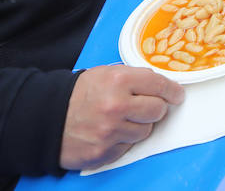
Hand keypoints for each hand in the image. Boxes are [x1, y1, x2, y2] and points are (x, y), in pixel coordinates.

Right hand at [60, 65, 183, 170]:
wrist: (48, 119)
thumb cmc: (80, 94)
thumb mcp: (105, 73)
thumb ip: (133, 77)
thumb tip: (161, 85)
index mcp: (118, 80)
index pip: (158, 84)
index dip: (172, 90)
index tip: (176, 94)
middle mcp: (117, 106)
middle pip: (157, 110)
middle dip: (155, 108)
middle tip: (146, 106)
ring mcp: (111, 132)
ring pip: (146, 131)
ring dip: (139, 125)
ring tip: (122, 119)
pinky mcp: (105, 152)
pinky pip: (130, 146)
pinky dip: (125, 139)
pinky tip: (112, 132)